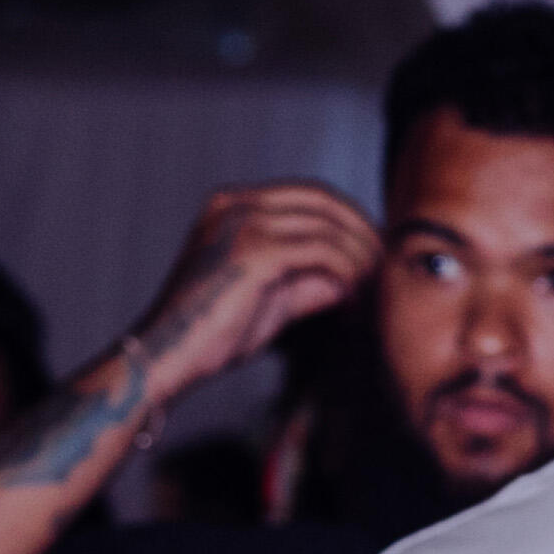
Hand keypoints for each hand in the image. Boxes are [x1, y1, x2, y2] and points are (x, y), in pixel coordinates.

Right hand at [125, 182, 383, 398]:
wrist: (166, 358)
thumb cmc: (210, 336)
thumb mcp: (268, 300)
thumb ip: (306, 282)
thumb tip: (349, 280)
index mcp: (232, 204)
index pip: (309, 194)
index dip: (349, 219)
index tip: (374, 251)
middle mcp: (236, 204)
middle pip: (323, 201)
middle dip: (362, 232)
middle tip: (386, 267)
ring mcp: (243, 223)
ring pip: (328, 226)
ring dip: (360, 257)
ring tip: (374, 288)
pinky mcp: (255, 252)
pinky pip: (322, 252)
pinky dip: (347, 273)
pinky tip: (354, 298)